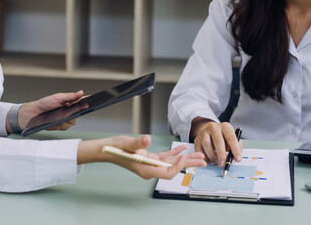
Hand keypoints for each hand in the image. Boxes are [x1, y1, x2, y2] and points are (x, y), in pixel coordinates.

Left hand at [16, 90, 83, 130]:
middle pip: (79, 113)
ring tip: (62, 115)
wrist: (33, 114)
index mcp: (69, 103)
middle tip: (82, 107)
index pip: (81, 102)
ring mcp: (65, 119)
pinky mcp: (60, 126)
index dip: (88, 101)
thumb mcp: (58, 97)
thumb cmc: (45, 103)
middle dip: (80, 111)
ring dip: (68, 118)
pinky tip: (57, 121)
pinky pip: (65, 127)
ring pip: (73, 121)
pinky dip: (62, 124)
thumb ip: (70, 96)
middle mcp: (69, 111)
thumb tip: (81, 92)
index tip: (95, 100)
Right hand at [78, 135, 206, 179]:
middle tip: (203, 160)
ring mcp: (150, 164)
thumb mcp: (127, 144)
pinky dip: (174, 153)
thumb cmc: (115, 148)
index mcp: (146, 169)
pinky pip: (165, 157)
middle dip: (188, 164)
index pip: (167, 172)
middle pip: (173, 168)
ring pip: (171, 162)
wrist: (107, 149)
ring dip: (185, 158)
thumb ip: (138, 142)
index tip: (183, 156)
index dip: (177, 166)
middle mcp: (150, 168)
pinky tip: (182, 149)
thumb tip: (147, 138)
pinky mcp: (150, 158)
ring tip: (198, 156)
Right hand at [190, 117, 242, 165]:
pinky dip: (204, 157)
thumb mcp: (231, 139)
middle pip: (218, 141)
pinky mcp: (197, 139)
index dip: (235, 149)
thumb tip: (235, 158)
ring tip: (216, 162)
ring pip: (206, 144)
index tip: (238, 159)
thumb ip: (236, 147)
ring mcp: (204, 133)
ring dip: (212, 156)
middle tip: (224, 163)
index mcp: (225, 127)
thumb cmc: (223, 137)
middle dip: (221, 154)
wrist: (208, 131)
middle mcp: (214, 127)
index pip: (231, 138)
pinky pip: (199, 150)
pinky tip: (209, 160)